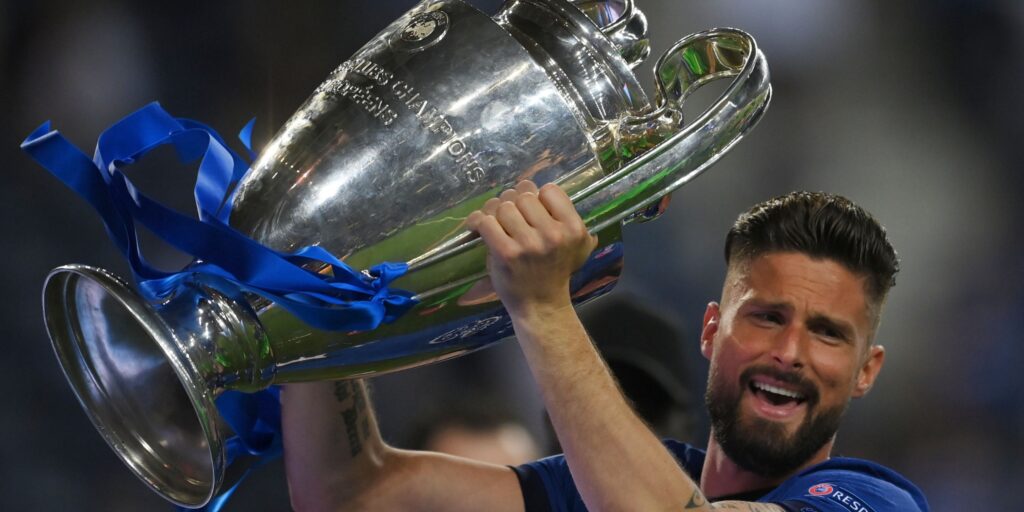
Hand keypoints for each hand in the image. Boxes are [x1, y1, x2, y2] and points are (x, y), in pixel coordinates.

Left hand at [465, 181, 596, 315]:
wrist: (540, 305)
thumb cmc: (553, 271)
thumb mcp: (573, 243)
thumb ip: (559, 215)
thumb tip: (527, 186)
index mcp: (573, 228)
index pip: (550, 190)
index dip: (537, 196)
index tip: (530, 209)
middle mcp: (554, 235)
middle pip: (524, 195)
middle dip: (513, 203)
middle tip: (510, 217)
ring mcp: (529, 244)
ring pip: (504, 206)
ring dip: (496, 212)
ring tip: (497, 225)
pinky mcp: (506, 253)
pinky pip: (486, 221)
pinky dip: (479, 223)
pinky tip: (479, 229)